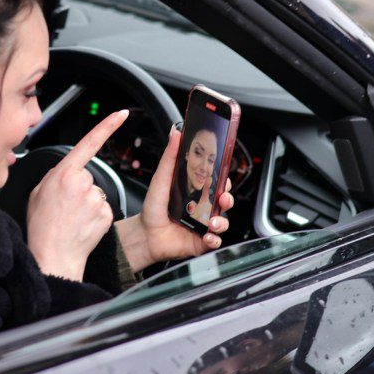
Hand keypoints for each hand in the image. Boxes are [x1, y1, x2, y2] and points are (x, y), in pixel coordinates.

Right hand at [27, 110, 128, 280]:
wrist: (53, 256)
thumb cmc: (43, 227)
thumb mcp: (37, 193)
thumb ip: (54, 176)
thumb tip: (65, 172)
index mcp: (63, 174)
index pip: (89, 142)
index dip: (107, 125)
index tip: (121, 114)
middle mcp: (82, 183)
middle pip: (88, 175)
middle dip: (80, 188)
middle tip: (65, 207)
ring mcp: (96, 199)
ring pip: (97, 193)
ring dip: (88, 203)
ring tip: (72, 218)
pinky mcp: (107, 213)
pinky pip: (104, 207)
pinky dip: (95, 215)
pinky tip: (83, 225)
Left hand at [116, 125, 233, 272]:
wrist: (144, 235)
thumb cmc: (153, 207)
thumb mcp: (161, 179)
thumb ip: (170, 157)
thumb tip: (175, 132)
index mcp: (197, 191)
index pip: (218, 182)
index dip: (224, 178)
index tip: (224, 175)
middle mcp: (203, 208)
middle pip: (225, 201)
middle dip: (228, 198)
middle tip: (222, 197)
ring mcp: (204, 225)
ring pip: (224, 221)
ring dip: (222, 221)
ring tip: (212, 222)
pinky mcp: (201, 242)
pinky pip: (216, 241)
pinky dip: (215, 239)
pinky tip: (207, 237)